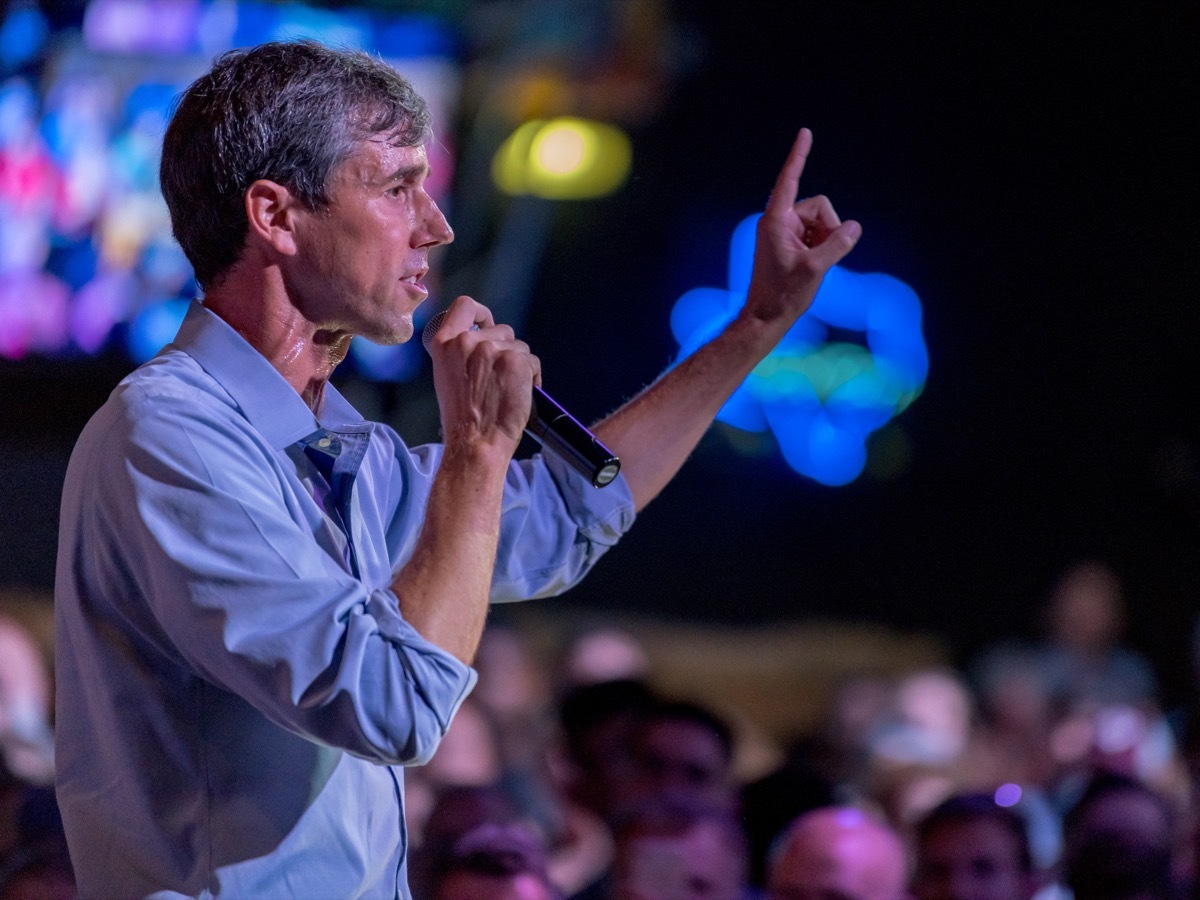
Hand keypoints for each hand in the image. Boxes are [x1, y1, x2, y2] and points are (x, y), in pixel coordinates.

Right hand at [425, 295, 539, 453]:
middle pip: (501, 330)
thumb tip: (482, 339)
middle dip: (506, 350)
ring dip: (520, 365)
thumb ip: (460, 353)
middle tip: (499, 379)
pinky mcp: (515, 360)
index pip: (464, 306)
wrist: (476, 442)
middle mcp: (467, 341)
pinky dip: (532, 377)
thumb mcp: (447, 376)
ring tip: (508, 390)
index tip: (487, 324)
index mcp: (444, 344)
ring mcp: (491, 349)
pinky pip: (532, 361)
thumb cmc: (462, 418)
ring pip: (519, 346)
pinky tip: (521, 395)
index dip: (481, 313)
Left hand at [743, 128, 861, 325]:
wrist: (766, 318)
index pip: (789, 180)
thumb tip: (854, 226)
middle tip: (820, 256)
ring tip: (814, 265)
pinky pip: (816, 234)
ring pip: (820, 221)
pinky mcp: (790, 244)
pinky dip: (821, 247)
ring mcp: (783, 233)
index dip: (799, 156)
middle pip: (818, 206)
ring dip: (825, 240)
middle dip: (828, 227)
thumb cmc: (783, 295)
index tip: (805, 133)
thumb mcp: (816, 269)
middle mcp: (777, 222)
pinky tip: (813, 266)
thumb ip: (838, 244)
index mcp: (775, 221)